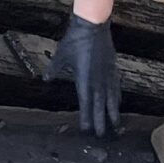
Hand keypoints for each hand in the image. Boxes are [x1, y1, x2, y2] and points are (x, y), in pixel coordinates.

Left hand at [48, 15, 121, 138]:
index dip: (86, 118)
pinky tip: (118, 103)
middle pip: (100, 106)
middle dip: (101, 122)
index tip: (87, 130)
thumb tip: (45, 79)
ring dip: (112, 113)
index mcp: (84, 80)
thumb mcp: (61, 56)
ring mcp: (107, 76)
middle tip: (102, 136)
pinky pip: (116, 88)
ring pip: (111, 99)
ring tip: (116, 125)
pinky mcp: (113, 69)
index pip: (85, 104)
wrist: (93, 27)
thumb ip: (54, 69)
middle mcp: (97, 81)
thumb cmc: (75, 41)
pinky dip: (117, 98)